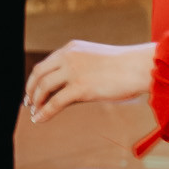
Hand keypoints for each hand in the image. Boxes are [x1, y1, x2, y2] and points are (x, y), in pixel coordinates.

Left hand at [26, 39, 155, 121]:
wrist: (139, 66)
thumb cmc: (124, 67)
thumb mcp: (95, 62)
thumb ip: (78, 73)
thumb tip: (65, 95)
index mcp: (71, 49)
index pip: (45, 63)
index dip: (35, 79)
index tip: (32, 90)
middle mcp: (69, 57)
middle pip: (39, 73)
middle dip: (30, 89)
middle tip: (28, 103)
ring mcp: (74, 71)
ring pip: (43, 87)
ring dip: (36, 101)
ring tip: (34, 113)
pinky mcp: (81, 87)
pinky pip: (55, 102)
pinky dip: (44, 112)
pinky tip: (39, 119)